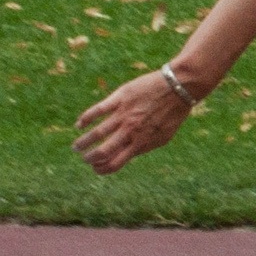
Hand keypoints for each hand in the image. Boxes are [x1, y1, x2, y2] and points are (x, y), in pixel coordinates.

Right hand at [74, 69, 195, 174]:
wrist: (179, 86)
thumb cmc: (173, 112)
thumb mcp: (163, 136)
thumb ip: (145, 147)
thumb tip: (129, 156)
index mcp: (140, 142)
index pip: (114, 163)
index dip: (101, 169)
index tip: (95, 168)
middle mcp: (130, 131)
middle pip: (102, 152)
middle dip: (89, 158)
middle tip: (84, 158)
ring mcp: (123, 114)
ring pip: (95, 133)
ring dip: (82, 142)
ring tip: (76, 146)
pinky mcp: (119, 98)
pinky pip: (97, 110)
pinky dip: (85, 119)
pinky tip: (79, 124)